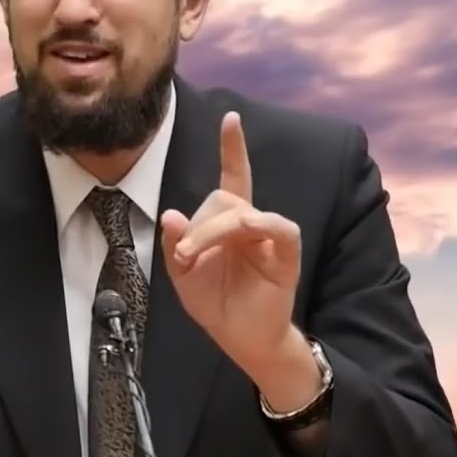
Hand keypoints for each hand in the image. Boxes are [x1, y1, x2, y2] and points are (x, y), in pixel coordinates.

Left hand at [160, 112, 301, 377]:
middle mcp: (250, 223)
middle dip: (197, 224)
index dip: (233, 148)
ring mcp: (269, 237)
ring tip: (192, 255)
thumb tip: (171, 213)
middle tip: (182, 255)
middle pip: (224, 198)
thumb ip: (175, 243)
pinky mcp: (286, 255)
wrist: (239, 340)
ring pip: (243, 212)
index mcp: (227, 223)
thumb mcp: (182, 275)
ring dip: (213, 230)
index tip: (231, 117)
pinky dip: (262, 224)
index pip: (233, 177)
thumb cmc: (215, 304)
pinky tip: (248, 229)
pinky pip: (281, 228)